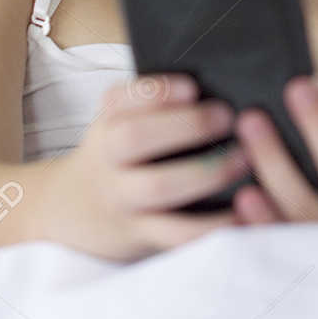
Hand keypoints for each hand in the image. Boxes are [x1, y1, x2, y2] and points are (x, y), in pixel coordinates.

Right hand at [42, 73, 246, 260]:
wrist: (73, 209)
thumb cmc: (119, 155)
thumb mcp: (119, 123)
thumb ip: (155, 108)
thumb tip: (224, 85)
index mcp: (108, 121)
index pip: (120, 98)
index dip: (157, 91)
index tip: (193, 87)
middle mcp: (109, 157)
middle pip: (135, 138)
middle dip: (186, 125)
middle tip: (229, 117)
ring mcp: (122, 197)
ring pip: (157, 186)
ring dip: (205, 172)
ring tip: (244, 159)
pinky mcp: (141, 232)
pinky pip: (177, 233)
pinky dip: (211, 224)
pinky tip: (243, 213)